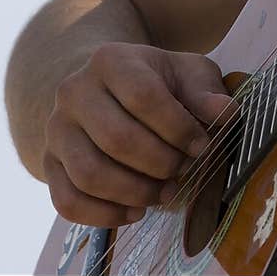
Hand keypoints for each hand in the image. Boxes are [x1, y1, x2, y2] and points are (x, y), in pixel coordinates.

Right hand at [44, 43, 234, 227]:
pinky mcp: (49, 164)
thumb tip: (227, 114)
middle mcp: (75, 91)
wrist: (105, 90)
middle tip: (183, 171)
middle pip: (116, 138)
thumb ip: (206, 92)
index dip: (177, 127)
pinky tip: (135, 212)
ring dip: (134, 192)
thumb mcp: (186, 73)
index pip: (144, 96)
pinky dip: (104, 215)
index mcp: (111, 60)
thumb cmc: (155, 81)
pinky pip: (68, 200)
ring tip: (165, 194)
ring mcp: (57, 129)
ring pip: (89, 173)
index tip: (203, 145)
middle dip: (159, 162)